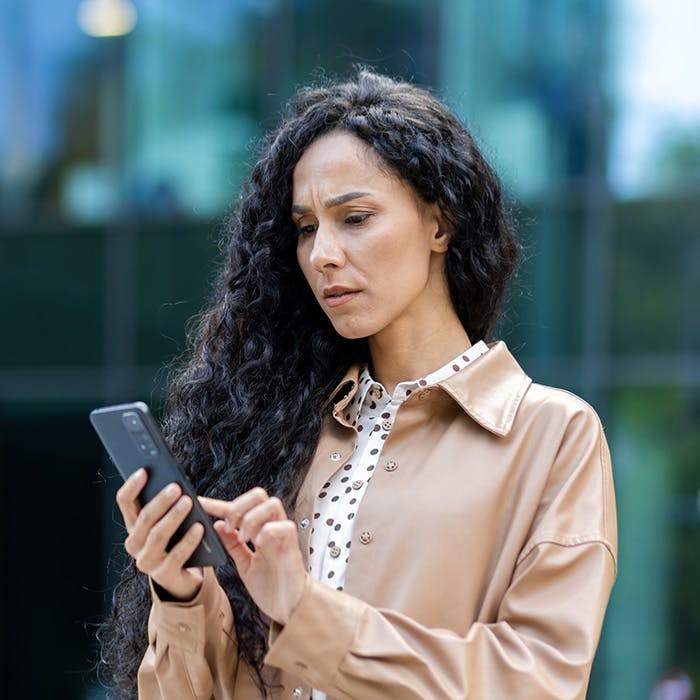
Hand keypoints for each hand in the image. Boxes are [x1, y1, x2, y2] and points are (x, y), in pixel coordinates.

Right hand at [116, 468, 204, 600]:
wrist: (184, 574)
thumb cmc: (177, 538)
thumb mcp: (169, 519)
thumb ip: (167, 503)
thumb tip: (174, 482)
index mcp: (133, 525)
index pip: (125, 502)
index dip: (132, 486)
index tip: (144, 471)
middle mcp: (135, 543)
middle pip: (144, 518)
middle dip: (160, 501)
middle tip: (176, 488)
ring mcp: (147, 561)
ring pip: (158, 535)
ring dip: (173, 517)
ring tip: (188, 503)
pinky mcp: (164, 575)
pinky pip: (177, 555)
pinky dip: (189, 540)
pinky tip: (200, 527)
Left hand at [200, 488, 306, 624]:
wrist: (289, 609)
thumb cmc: (270, 587)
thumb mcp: (244, 564)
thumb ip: (233, 545)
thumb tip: (217, 525)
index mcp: (259, 530)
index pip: (239, 508)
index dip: (218, 505)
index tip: (200, 504)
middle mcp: (272, 527)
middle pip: (259, 495)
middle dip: (238, 506)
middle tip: (229, 527)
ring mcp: (283, 536)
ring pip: (272, 504)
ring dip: (252, 517)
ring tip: (243, 537)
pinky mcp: (293, 547)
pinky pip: (284, 526)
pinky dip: (267, 531)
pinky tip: (258, 544)